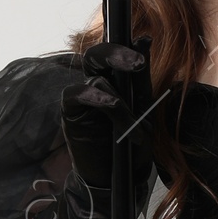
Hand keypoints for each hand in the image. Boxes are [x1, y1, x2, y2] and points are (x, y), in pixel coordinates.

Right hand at [58, 39, 153, 206]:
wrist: (120, 178)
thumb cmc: (133, 145)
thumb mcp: (144, 109)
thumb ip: (141, 77)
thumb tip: (143, 39)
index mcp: (118, 79)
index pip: (117, 51)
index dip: (125, 41)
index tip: (145, 40)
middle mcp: (99, 82)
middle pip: (98, 54)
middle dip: (117, 53)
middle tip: (136, 63)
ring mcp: (84, 97)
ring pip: (96, 78)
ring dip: (119, 101)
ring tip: (133, 127)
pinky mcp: (71, 111)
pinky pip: (77, 93)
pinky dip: (95, 97)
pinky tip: (109, 105)